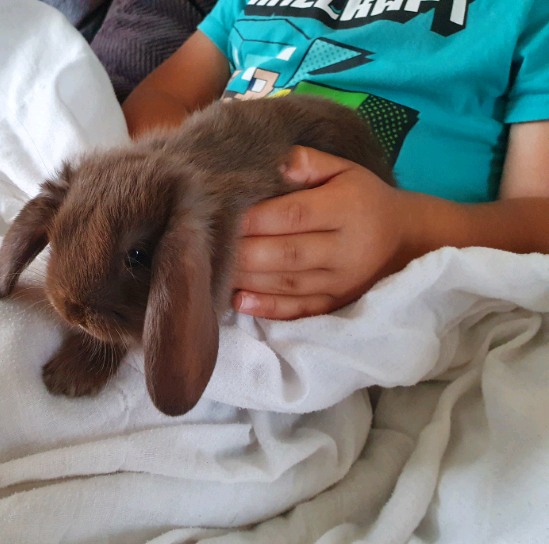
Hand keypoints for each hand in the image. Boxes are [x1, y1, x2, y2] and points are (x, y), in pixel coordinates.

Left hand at [232, 145, 416, 319]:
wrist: (405, 240)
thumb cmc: (362, 197)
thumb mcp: (344, 169)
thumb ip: (306, 162)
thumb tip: (270, 163)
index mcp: (348, 208)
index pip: (294, 214)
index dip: (256, 218)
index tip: (223, 214)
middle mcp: (346, 249)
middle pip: (287, 253)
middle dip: (244, 251)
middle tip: (208, 245)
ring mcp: (341, 282)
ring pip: (288, 284)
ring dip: (248, 279)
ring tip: (214, 270)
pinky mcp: (336, 304)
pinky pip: (299, 310)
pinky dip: (267, 308)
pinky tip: (239, 301)